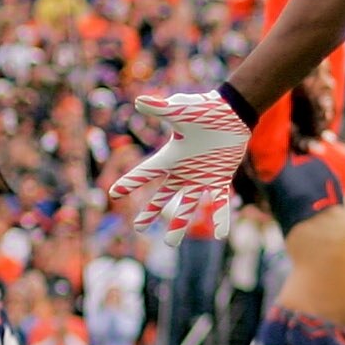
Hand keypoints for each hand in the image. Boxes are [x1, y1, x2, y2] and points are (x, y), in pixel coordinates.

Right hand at [106, 89, 252, 238]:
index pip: (145, 173)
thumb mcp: (180, 111)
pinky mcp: (220, 178)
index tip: (113, 193)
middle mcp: (183, 171)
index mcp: (170, 158)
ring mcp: (201, 177)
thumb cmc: (203, 110)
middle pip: (162, 197)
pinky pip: (219, 202)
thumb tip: (141, 100)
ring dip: (179, 224)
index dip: (130, 182)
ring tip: (171, 244)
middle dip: (150, 212)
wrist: (231, 113)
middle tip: (139, 228)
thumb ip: (161, 108)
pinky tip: (221, 235)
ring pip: (187, 206)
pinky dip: (220, 217)